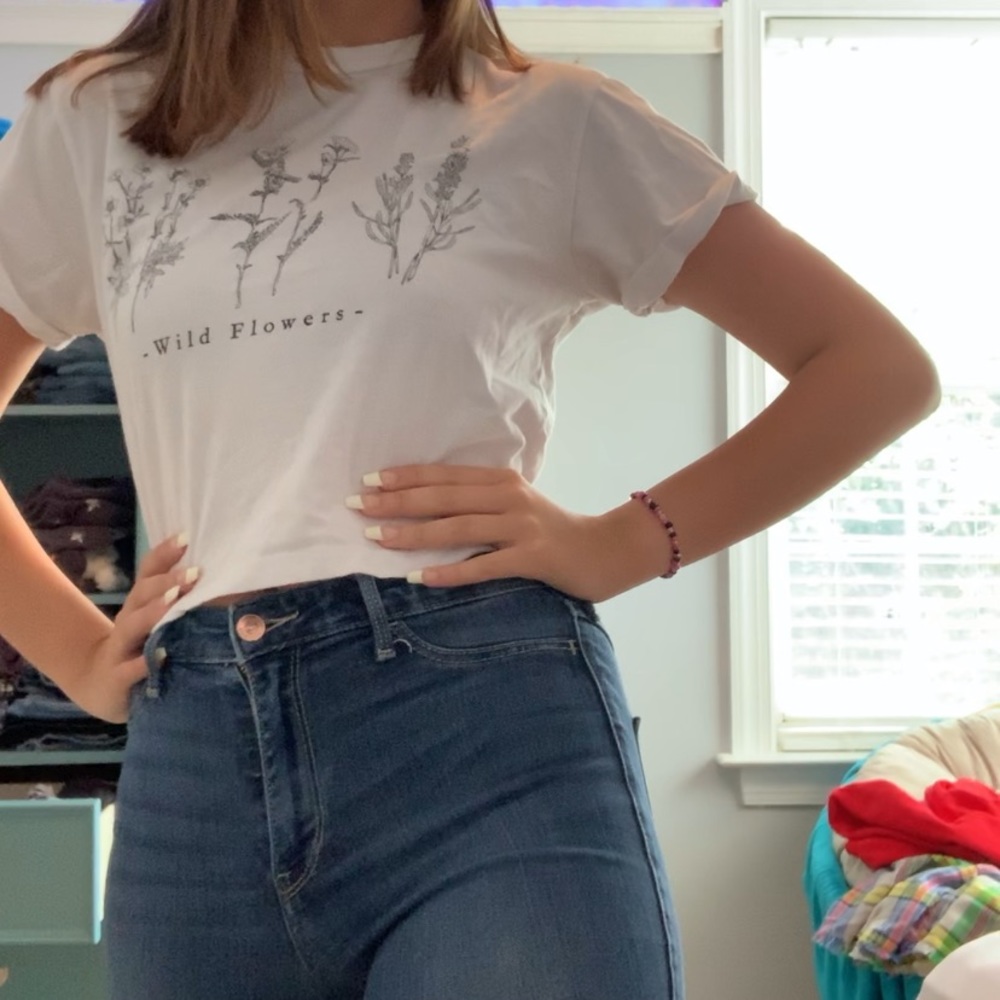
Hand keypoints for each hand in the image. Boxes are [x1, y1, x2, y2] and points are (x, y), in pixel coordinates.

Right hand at [67, 535, 198, 723]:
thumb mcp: (159, 619)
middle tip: (194, 572)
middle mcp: (129, 618)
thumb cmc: (143, 644)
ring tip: (174, 602)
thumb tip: (227, 575)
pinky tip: (159, 657)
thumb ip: (183, 598)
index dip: (165, 553)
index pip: (149, 570)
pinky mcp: (117, 677)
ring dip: (154, 612)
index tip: (187, 536)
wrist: (101, 685)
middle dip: (167, 580)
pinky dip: (142, 663)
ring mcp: (121, 646)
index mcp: (141, 601)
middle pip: (142, 592)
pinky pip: (128, 669)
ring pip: (133, 625)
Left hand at [347, 464, 650, 603]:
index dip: (405, 476)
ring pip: (459, 527)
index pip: (444, 475)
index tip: (368, 480)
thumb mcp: (517, 506)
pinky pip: (485, 566)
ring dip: (415, 532)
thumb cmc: (555, 531)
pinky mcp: (534, 558)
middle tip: (358, 505)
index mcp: (502, 481)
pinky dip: (451, 572)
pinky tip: (421, 579)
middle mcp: (509, 497)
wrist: (609, 549)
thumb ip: (481, 503)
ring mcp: (522, 526)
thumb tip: (430, 509)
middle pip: (444, 497)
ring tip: (378, 538)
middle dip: (397, 501)